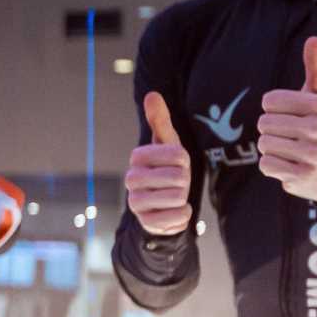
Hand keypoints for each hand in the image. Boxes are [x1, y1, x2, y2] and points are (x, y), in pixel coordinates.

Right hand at [126, 92, 192, 235]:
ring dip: (183, 197)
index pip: (177, 154)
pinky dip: (183, 214)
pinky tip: (174, 211)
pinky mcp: (146, 222)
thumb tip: (152, 94)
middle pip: (178, 177)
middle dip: (184, 181)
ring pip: (178, 196)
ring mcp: (136, 202)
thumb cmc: (167, 167)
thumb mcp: (167, 143)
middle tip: (176, 182)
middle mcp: (131, 178)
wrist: (161, 204)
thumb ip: (160, 119)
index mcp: (137, 157)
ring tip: (173, 196)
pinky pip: (178, 216)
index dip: (184, 160)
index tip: (176, 163)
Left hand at [258, 38, 316, 202]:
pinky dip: (271, 166)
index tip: (289, 114)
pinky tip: (288, 165)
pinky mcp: (302, 177)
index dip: (273, 108)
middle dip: (271, 130)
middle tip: (290, 135)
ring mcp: (312, 155)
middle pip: (264, 123)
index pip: (269, 102)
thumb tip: (314, 39)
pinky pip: (266, 165)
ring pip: (264, 144)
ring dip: (271, 148)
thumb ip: (316, 68)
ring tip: (290, 150)